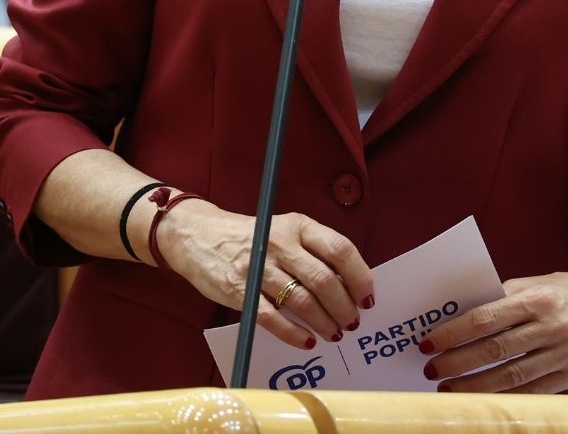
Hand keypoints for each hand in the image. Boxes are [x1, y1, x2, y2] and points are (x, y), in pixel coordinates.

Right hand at [157, 201, 372, 349]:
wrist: (199, 236)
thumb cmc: (253, 237)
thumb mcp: (286, 230)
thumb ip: (314, 251)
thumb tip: (350, 285)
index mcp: (298, 225)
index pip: (340, 249)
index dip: (360, 277)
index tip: (367, 298)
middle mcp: (280, 243)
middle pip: (324, 280)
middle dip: (344, 307)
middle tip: (351, 322)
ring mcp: (259, 267)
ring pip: (302, 301)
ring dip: (324, 323)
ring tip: (334, 333)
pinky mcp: (239, 291)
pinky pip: (273, 319)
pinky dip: (294, 334)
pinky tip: (307, 341)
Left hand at [417, 266, 567, 392]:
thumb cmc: (567, 291)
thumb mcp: (538, 283)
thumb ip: (503, 297)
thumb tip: (459, 317)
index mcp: (539, 298)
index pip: (487, 317)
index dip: (454, 332)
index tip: (429, 342)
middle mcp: (553, 326)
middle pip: (495, 349)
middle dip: (458, 362)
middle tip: (432, 369)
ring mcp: (566, 353)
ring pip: (512, 375)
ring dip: (475, 386)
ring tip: (449, 389)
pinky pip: (533, 391)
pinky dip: (504, 396)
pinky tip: (482, 398)